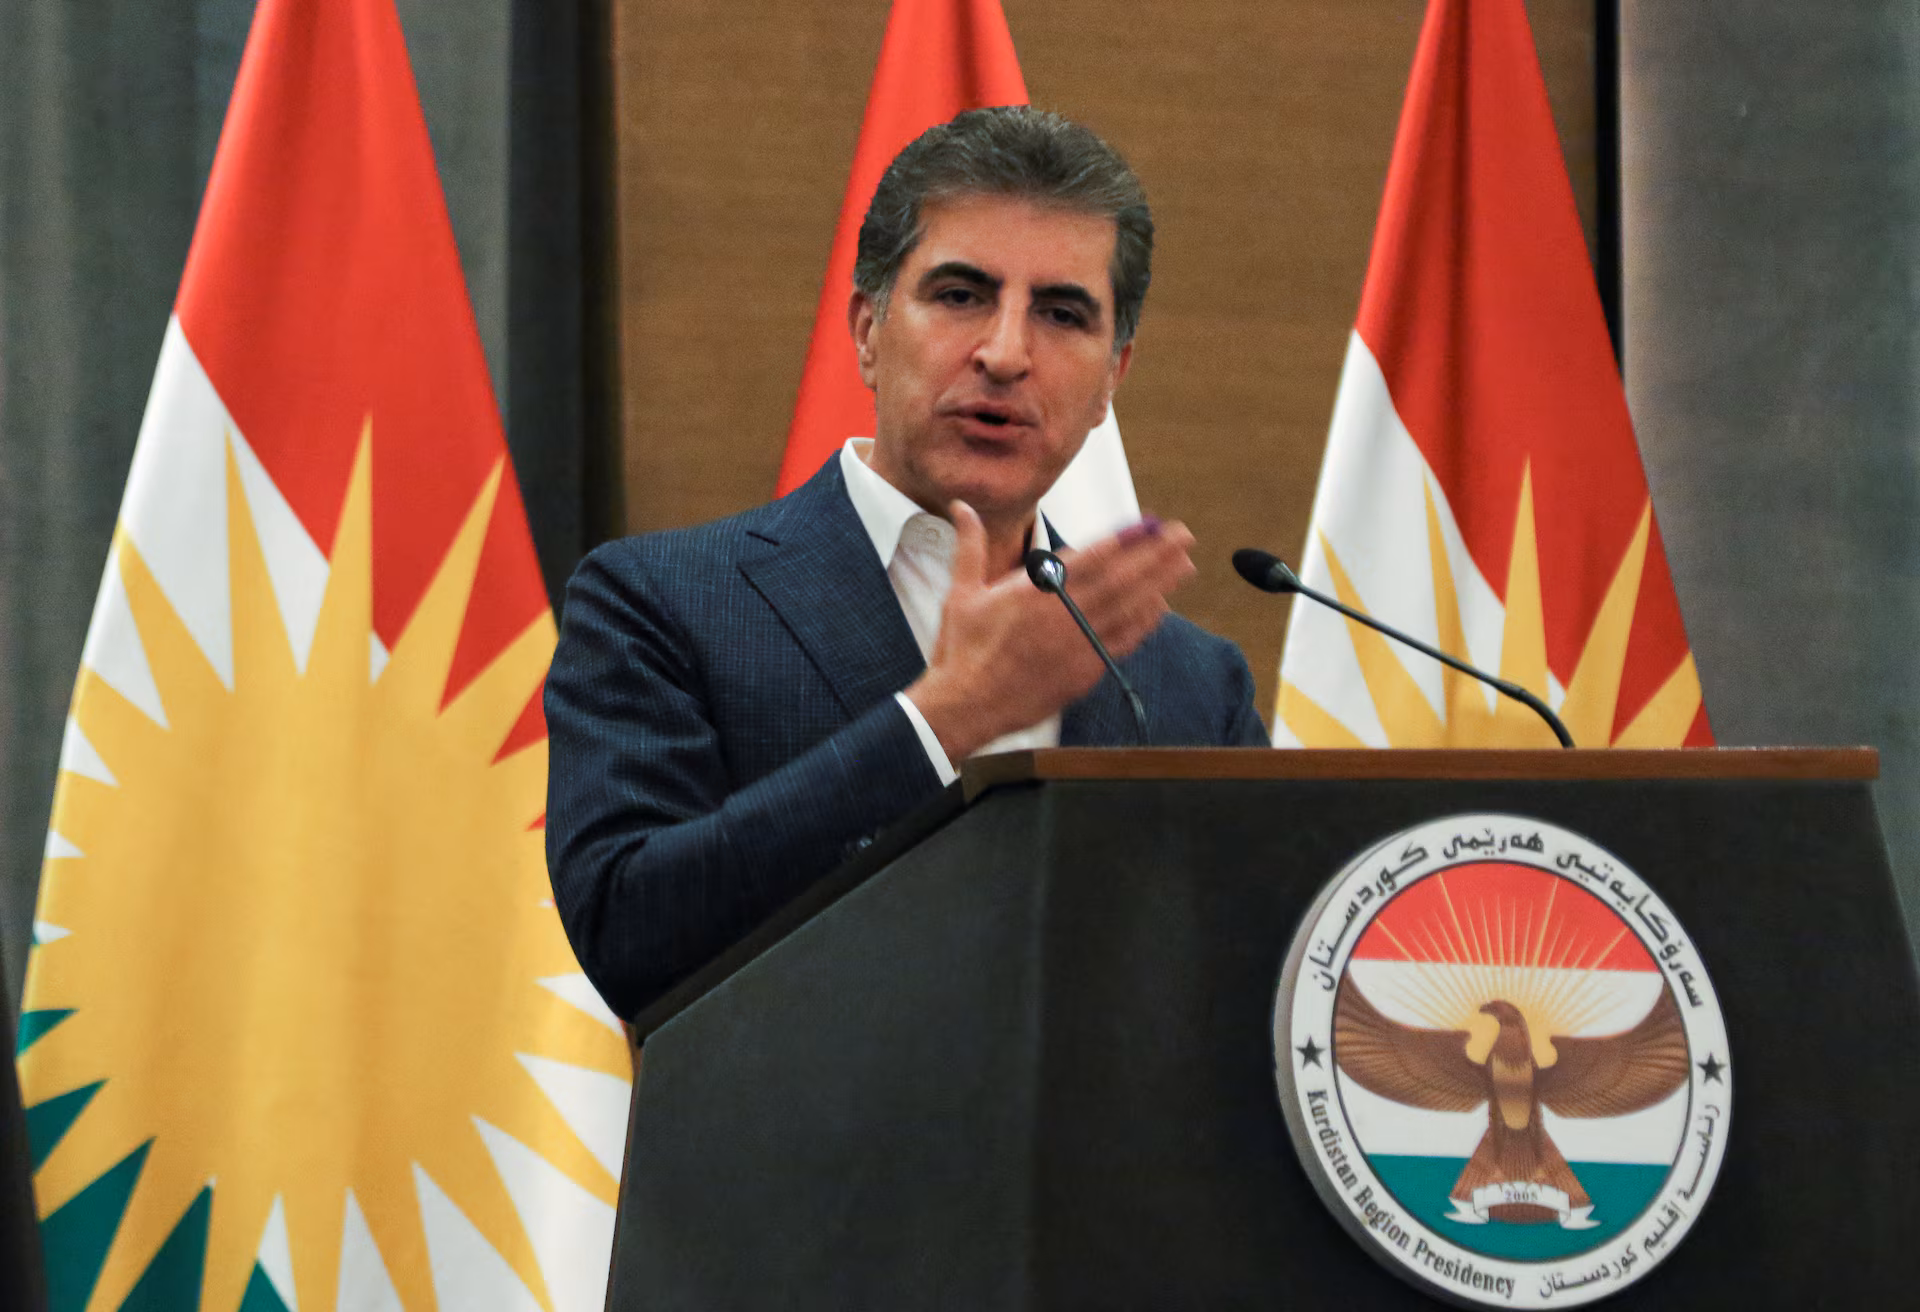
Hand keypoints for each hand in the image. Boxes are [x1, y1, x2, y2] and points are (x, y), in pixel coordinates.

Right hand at [905, 502, 1194, 760]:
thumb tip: (960, 507)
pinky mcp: (1083, 671)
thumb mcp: (961, 591)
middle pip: (1120, 579)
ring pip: (1128, 609)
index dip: (1124, 539)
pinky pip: (1121, 642)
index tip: (1148, 523)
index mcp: (1034, 591)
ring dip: (1159, 584)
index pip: (1090, 558)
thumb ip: (969, 545)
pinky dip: (1143, 624)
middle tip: (1183, 534)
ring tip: (1185, 563)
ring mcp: (1077, 644)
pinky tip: (1161, 608)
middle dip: (1155, 554)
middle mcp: (1062, 615)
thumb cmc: (961, 649)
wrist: (965, 706)